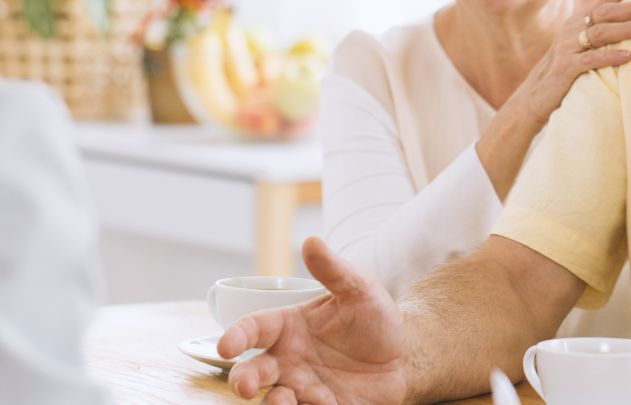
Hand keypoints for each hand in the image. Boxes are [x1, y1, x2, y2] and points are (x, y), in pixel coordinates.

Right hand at [220, 238, 408, 404]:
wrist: (404, 355)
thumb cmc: (374, 317)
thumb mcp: (359, 289)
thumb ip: (333, 270)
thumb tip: (311, 240)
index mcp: (288, 326)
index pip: (252, 328)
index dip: (236, 336)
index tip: (226, 347)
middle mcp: (288, 359)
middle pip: (251, 371)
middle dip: (243, 380)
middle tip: (245, 387)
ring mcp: (302, 386)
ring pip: (273, 400)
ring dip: (273, 404)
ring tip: (286, 401)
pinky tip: (327, 403)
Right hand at [514, 0, 630, 127]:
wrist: (534, 97)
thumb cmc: (566, 71)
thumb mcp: (582, 46)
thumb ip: (602, 33)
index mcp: (579, 20)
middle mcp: (572, 28)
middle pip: (607, 11)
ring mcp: (568, 47)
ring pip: (601, 31)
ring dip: (629, 30)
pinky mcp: (566, 68)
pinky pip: (591, 59)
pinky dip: (611, 56)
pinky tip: (629, 57)